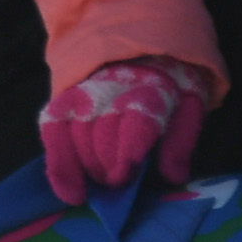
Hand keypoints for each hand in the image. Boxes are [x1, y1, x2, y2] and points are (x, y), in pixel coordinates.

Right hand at [37, 57, 213, 209]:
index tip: (127, 173)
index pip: (135, 119)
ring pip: (77, 136)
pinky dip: (59, 166)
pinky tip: (71, 193)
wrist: (141, 48)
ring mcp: (84, 93)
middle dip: (109, 167)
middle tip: (119, 182)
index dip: (129, 149)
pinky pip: (53, 132)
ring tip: (102, 185)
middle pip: (102, 133)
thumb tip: (174, 176)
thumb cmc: (168, 84)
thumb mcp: (188, 105)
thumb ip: (181, 139)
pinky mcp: (64, 101)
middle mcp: (113, 88)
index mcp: (150, 86)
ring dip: (88, 168)